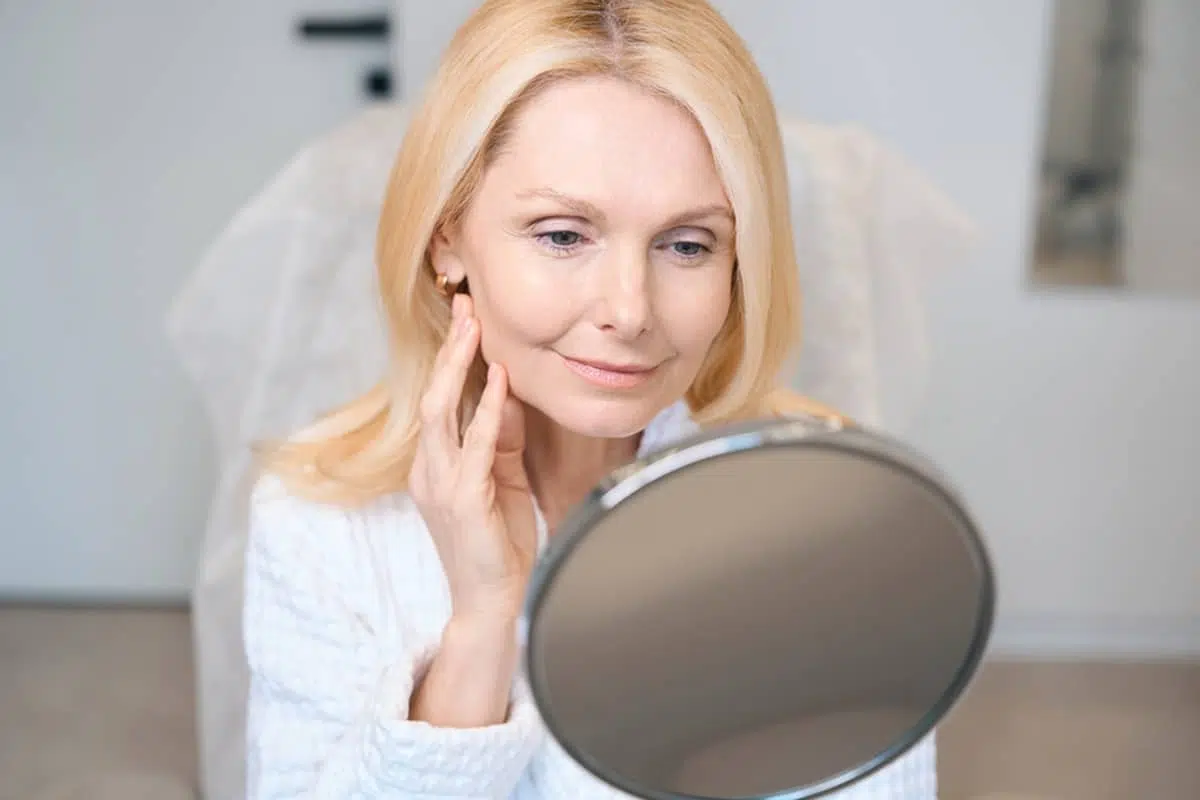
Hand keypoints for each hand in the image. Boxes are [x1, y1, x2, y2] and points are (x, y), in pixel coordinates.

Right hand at [408, 293, 537, 625]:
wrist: (493, 602)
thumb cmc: (498, 545)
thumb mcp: (499, 481)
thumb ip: (498, 440)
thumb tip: (505, 395)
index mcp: (433, 466)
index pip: (438, 401)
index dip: (451, 360)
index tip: (467, 321)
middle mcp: (428, 470)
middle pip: (432, 395)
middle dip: (450, 349)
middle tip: (466, 307)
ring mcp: (440, 484)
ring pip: (440, 411)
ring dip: (459, 367)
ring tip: (475, 329)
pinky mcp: (463, 499)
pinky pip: (474, 445)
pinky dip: (486, 410)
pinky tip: (500, 382)